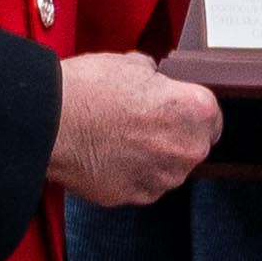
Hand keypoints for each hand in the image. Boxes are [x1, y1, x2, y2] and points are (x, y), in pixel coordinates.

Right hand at [47, 50, 233, 204]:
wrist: (50, 121)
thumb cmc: (90, 89)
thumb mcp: (131, 64)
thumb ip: (154, 78)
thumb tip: (151, 78)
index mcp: (195, 111)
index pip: (212, 118)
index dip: (190, 113)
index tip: (175, 111)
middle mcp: (186, 149)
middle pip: (192, 146)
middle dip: (173, 136)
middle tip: (143, 122)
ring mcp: (161, 178)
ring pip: (168, 169)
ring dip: (153, 158)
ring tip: (121, 139)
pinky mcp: (135, 196)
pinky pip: (143, 185)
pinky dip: (131, 174)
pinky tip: (110, 156)